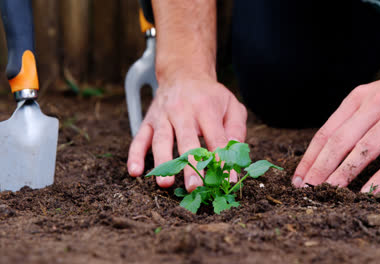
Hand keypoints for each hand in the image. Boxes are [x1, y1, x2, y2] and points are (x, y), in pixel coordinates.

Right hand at [127, 75, 246, 191]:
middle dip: (190, 165)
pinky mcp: (148, 121)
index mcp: (206, 108)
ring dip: (162, 162)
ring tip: (165, 183)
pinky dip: (135, 155)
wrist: (183, 73)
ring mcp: (163, 116)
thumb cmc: (211, 96)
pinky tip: (135, 172)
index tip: (227, 180)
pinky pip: (139, 138)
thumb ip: (236, 128)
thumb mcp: (231, 105)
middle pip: (186, 141)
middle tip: (194, 187)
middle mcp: (182, 111)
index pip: (215, 138)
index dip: (222, 160)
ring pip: (161, 141)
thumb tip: (234, 153)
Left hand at [292, 64, 379, 192]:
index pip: (327, 132)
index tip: (298, 177)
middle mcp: (375, 104)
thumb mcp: (374, 96)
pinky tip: (369, 191)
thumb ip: (352, 118)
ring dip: (344, 173)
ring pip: (365, 149)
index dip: (310, 157)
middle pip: (340, 141)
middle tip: (307, 188)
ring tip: (329, 191)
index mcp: (358, 98)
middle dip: (320, 168)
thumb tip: (326, 149)